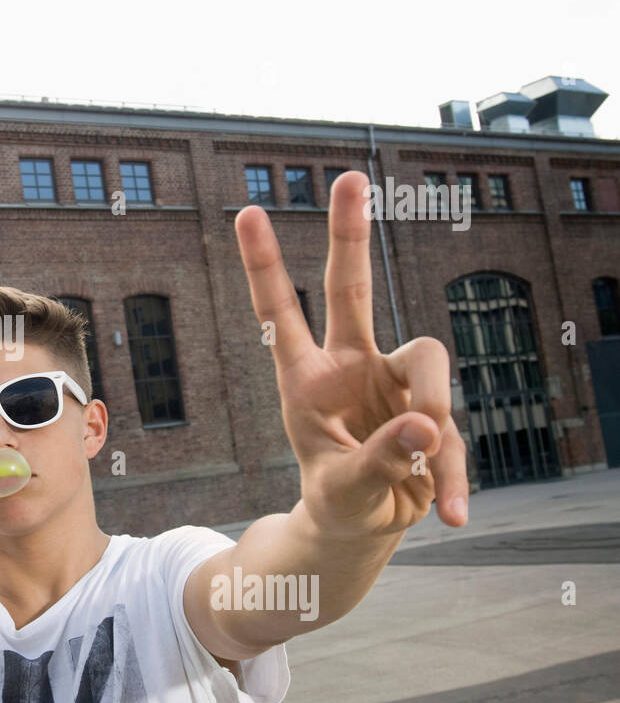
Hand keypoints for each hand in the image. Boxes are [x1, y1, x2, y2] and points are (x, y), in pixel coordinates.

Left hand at [234, 170, 468, 540]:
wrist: (365, 526)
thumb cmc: (338, 500)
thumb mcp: (342, 490)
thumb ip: (377, 461)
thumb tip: (423, 425)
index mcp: (306, 379)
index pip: (279, 314)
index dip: (266, 266)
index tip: (248, 212)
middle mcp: (351, 365)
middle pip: (352, 287)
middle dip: (349, 234)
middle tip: (349, 176)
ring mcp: (394, 381)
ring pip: (429, 363)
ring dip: (431, 421)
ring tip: (423, 473)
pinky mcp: (434, 409)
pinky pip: (454, 433)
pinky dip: (454, 478)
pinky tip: (453, 516)